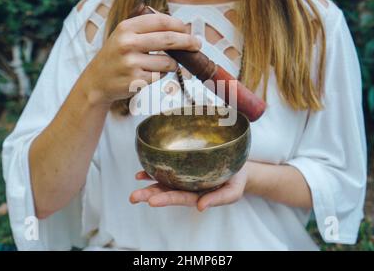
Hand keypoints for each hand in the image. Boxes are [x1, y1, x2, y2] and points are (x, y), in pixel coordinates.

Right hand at [81, 12, 200, 106]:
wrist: (97, 81)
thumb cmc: (116, 55)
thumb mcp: (123, 35)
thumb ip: (146, 28)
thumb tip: (180, 27)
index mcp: (126, 27)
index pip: (160, 21)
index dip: (178, 24)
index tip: (187, 28)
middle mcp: (128, 43)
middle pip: (169, 40)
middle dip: (188, 41)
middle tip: (197, 44)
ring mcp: (132, 63)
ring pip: (168, 62)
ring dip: (172, 64)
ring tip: (162, 64)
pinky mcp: (136, 80)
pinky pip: (160, 76)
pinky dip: (161, 75)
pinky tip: (149, 73)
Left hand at [129, 164, 249, 211]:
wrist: (239, 167)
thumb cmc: (236, 181)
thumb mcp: (232, 193)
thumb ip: (217, 200)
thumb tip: (200, 207)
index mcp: (198, 196)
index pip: (179, 198)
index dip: (165, 199)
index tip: (151, 201)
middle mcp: (187, 188)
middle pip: (166, 192)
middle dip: (149, 195)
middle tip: (133, 197)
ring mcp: (184, 177)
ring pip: (163, 181)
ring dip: (147, 183)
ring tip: (135, 182)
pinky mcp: (183, 165)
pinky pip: (166, 168)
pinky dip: (153, 170)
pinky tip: (141, 173)